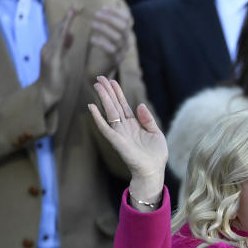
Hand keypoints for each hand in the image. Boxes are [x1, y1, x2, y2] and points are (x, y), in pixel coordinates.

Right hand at [39, 7, 76, 111]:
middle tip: (75, 6)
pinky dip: (63, 37)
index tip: (75, 9)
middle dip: (67, 17)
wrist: (47, 94)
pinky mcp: (52, 62)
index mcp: (52, 48)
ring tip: (72, 13)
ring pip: (57, 35)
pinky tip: (68, 30)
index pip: (60, 31)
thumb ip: (65, 46)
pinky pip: (58, 46)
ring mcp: (48, 54)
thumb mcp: (63, 59)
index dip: (67, 19)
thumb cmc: (56, 78)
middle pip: (58, 29)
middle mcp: (48, 48)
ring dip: (65, 23)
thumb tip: (70, 33)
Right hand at [88, 75, 167, 204]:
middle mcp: (124, 126)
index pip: (123, 105)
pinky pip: (104, 127)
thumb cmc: (156, 154)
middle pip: (114, 105)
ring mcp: (119, 133)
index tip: (112, 81)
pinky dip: (97, 118)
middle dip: (107, 91)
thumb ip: (147, 119)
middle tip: (99, 77)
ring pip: (109, 111)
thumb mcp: (156, 133)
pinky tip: (91, 107)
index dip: (117, 93)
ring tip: (97, 85)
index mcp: (134, 124)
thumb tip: (140, 104)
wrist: (153, 170)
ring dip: (103, 98)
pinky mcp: (116, 140)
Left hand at [89, 5, 131, 77]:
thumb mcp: (106, 34)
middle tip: (96, 15)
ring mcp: (122, 52)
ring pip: (118, 38)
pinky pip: (111, 50)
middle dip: (110, 19)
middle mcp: (126, 42)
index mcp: (125, 34)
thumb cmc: (101, 48)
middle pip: (124, 27)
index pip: (128, 19)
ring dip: (104, 29)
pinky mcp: (116, 60)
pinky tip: (92, 39)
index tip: (103, 8)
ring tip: (92, 25)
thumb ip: (108, 23)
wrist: (99, 69)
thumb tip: (103, 9)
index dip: (116, 12)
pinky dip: (101, 43)